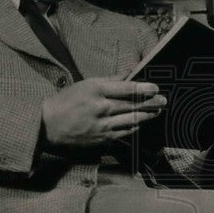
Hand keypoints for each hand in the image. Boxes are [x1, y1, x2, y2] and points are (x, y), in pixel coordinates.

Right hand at [41, 79, 165, 148]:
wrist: (49, 126)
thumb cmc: (67, 101)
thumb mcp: (86, 84)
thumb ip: (109, 80)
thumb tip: (128, 73)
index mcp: (96, 90)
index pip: (126, 89)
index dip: (143, 89)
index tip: (156, 87)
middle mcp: (101, 108)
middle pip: (132, 105)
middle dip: (151, 103)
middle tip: (164, 100)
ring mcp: (102, 126)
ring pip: (131, 120)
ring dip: (147, 116)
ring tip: (157, 111)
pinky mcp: (102, 139)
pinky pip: (124, 133)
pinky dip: (134, 127)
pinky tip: (141, 123)